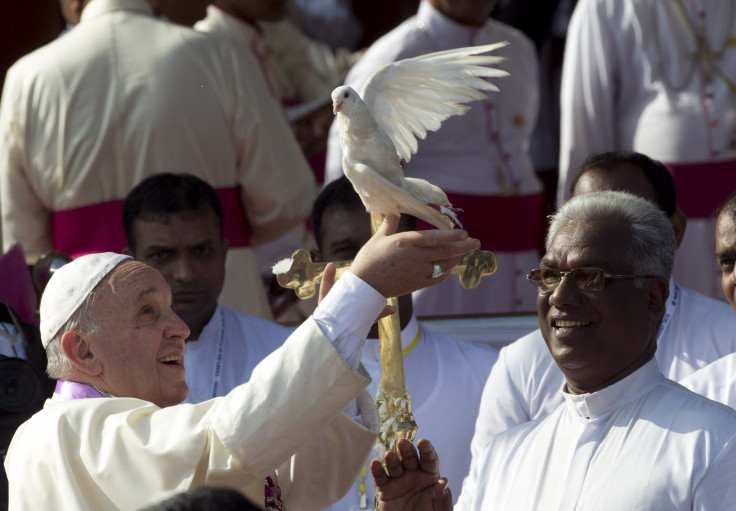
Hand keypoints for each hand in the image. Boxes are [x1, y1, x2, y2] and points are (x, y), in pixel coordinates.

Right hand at [350, 216, 479, 297]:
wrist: (364, 286)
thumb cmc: (369, 259)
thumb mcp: (378, 238)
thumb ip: (390, 223)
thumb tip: (394, 209)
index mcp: (405, 242)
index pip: (434, 237)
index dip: (451, 235)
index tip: (464, 232)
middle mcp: (414, 257)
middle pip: (445, 251)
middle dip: (463, 246)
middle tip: (476, 242)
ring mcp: (417, 272)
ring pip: (444, 265)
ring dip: (456, 258)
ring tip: (463, 252)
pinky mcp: (417, 284)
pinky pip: (438, 278)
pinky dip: (446, 272)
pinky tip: (450, 267)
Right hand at [371, 438, 452, 510]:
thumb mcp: (441, 510)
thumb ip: (443, 497)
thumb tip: (444, 481)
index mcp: (429, 477)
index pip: (429, 459)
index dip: (426, 450)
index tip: (423, 442)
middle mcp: (414, 475)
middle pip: (410, 458)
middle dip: (406, 449)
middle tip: (402, 442)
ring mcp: (399, 481)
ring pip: (394, 466)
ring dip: (391, 459)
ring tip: (389, 455)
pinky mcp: (386, 490)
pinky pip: (380, 478)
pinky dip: (377, 470)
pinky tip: (375, 463)